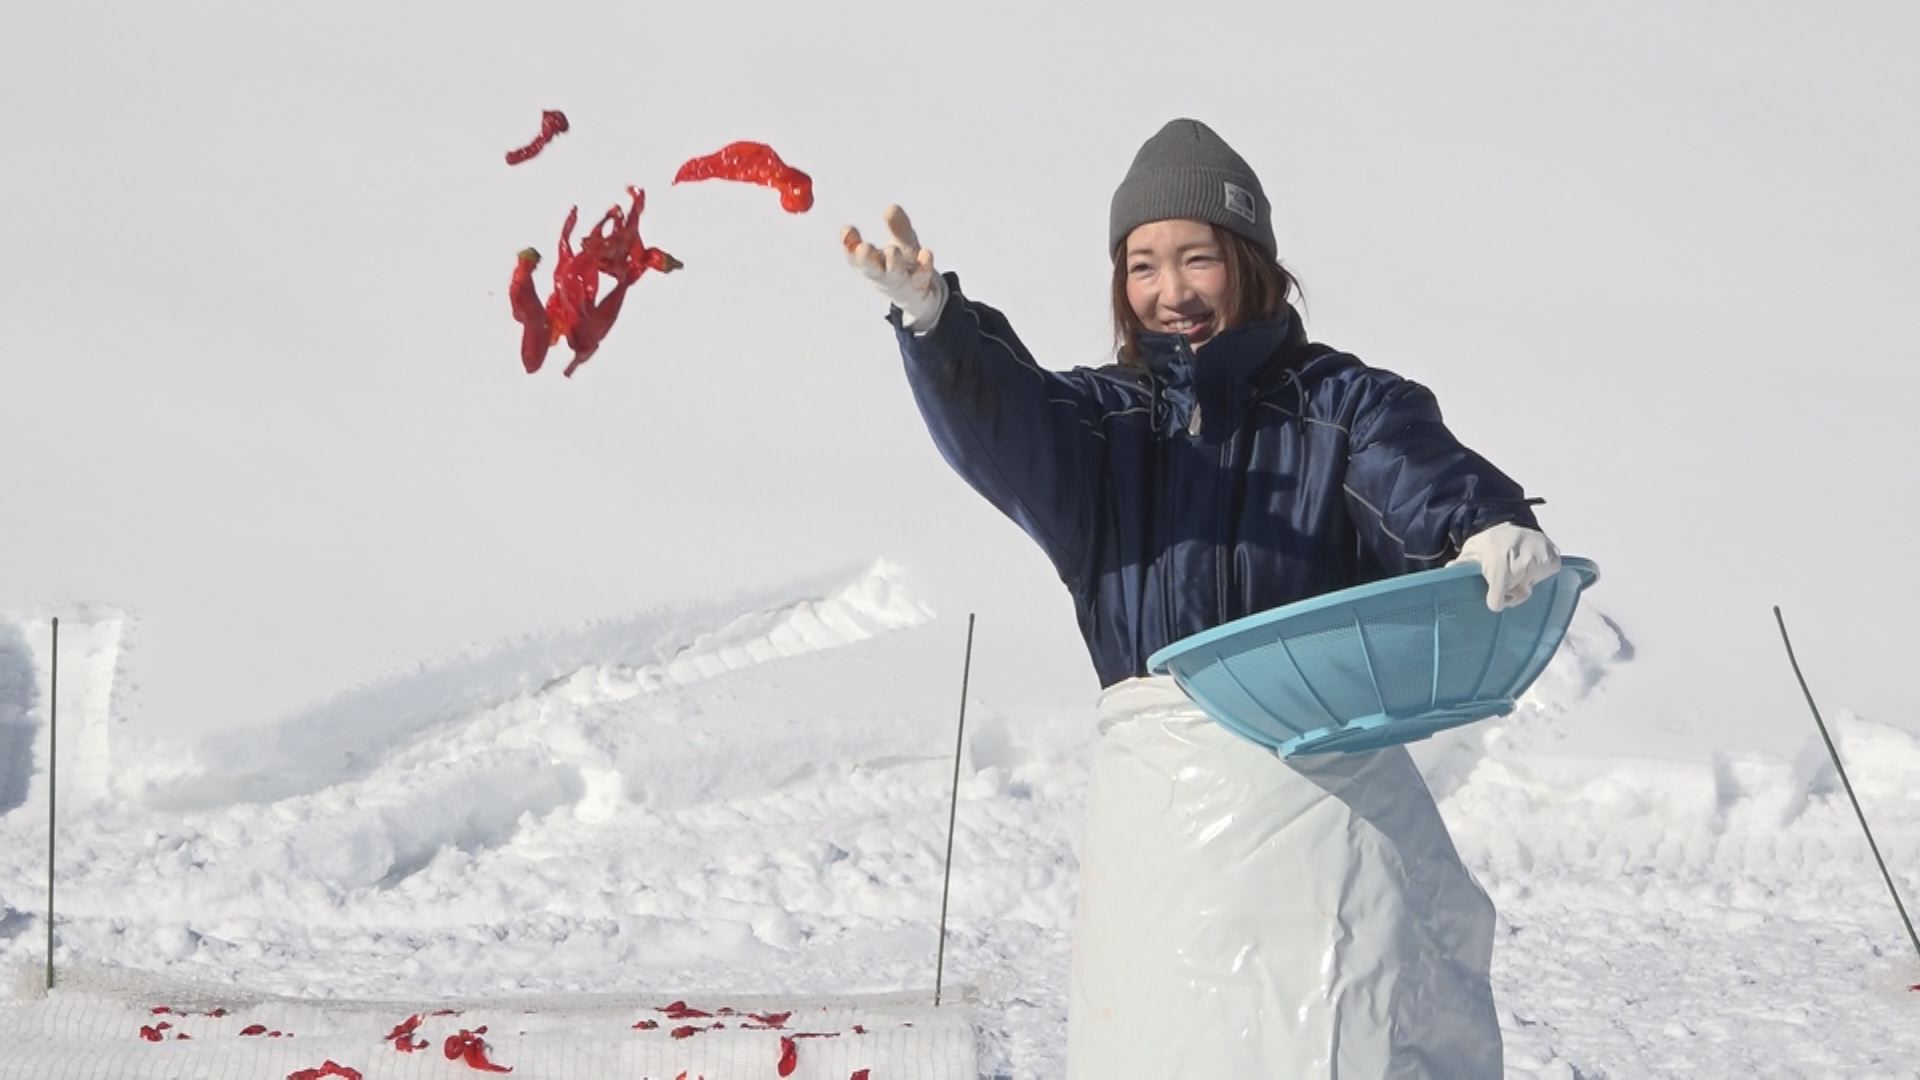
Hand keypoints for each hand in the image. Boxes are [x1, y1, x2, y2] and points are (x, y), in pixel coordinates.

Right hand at [842, 204, 948, 331]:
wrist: (920, 297)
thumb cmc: (904, 265)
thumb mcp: (901, 244)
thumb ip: (897, 227)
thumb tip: (891, 208)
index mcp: (872, 265)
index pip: (856, 257)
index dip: (849, 245)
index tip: (847, 230)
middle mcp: (883, 276)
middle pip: (871, 270)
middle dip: (866, 260)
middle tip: (863, 248)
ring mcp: (901, 284)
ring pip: (895, 275)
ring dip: (893, 263)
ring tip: (892, 250)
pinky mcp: (920, 289)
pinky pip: (922, 278)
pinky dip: (924, 267)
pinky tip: (926, 253)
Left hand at [1449, 523, 1561, 611]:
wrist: (1515, 523)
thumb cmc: (1491, 542)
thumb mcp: (1472, 550)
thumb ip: (1461, 564)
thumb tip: (1447, 570)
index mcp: (1498, 559)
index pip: (1499, 598)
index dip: (1495, 601)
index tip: (1494, 600)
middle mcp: (1521, 559)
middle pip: (1517, 594)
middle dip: (1509, 590)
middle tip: (1504, 576)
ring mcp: (1540, 558)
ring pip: (1530, 588)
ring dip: (1522, 582)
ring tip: (1516, 566)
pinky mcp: (1554, 558)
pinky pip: (1544, 579)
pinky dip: (1536, 576)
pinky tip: (1529, 563)